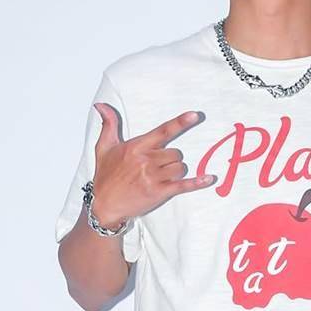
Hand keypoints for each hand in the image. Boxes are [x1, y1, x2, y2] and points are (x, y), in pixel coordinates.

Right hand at [89, 103, 216, 224]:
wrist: (103, 205)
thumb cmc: (105, 176)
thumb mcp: (104, 147)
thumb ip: (109, 124)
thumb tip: (101, 105)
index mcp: (137, 147)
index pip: (162, 131)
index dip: (180, 122)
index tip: (194, 115)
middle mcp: (146, 161)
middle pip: (175, 153)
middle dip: (170, 159)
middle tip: (155, 167)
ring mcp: (154, 177)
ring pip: (180, 167)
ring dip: (175, 171)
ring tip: (160, 177)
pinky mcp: (159, 192)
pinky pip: (183, 185)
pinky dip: (198, 182)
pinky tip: (209, 179)